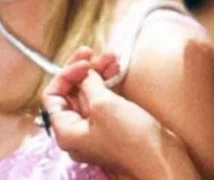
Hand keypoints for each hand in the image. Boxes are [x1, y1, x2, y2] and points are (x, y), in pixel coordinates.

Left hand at [42, 47, 167, 177]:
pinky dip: (109, 83)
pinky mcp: (113, 125)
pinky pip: (104, 100)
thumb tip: (84, 73)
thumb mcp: (103, 105)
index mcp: (67, 131)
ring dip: (99, 73)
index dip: (65, 74)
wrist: (160, 160)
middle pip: (71, 93)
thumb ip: (88, 84)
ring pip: (90, 93)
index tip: (84, 62)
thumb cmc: (130, 140)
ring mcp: (96, 128)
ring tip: (113, 57)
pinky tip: (118, 69)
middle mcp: (78, 131)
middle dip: (84, 70)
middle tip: (96, 53)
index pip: (53, 96)